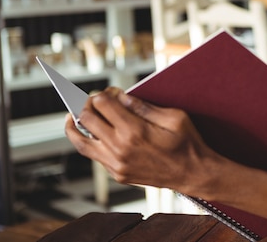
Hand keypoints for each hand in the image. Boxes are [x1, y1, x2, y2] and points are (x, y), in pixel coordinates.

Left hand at [64, 87, 217, 193]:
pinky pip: (94, 155)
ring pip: (81, 141)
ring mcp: (117, 164)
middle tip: (95, 100)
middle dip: (87, 103)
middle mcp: (120, 148)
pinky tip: (94, 133)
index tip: (112, 92)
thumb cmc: (187, 144)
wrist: (193, 173)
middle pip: (86, 118)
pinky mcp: (118, 174)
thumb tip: (121, 97)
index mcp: (134, 130)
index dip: (104, 93)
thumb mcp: (173, 116)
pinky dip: (89, 141)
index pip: (102, 104)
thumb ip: (144, 106)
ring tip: (74, 115)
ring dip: (75, 124)